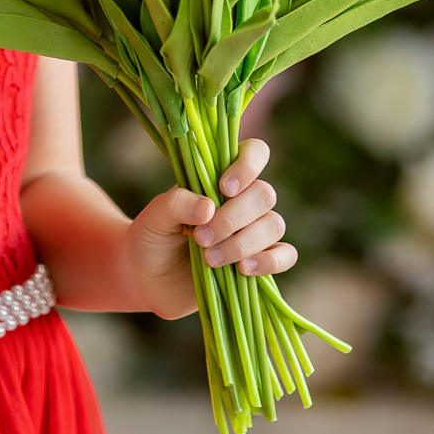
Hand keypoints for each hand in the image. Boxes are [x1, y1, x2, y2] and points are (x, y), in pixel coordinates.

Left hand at [116, 138, 295, 319]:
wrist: (148, 280)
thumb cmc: (151, 237)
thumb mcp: (155, 216)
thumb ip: (177, 204)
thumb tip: (209, 207)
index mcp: (221, 177)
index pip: (254, 153)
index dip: (247, 166)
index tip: (224, 188)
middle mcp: (243, 200)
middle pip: (264, 194)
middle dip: (234, 218)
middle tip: (201, 238)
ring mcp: (253, 231)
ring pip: (274, 224)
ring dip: (243, 243)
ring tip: (210, 259)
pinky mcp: (260, 261)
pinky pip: (285, 255)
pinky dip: (270, 261)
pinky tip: (243, 270)